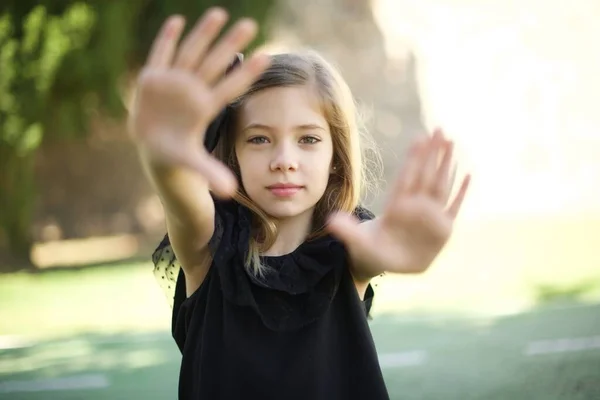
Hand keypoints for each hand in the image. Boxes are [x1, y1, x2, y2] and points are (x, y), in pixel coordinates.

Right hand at [127, 8, 269, 196]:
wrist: (154, 147)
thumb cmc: (177, 154)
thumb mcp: (193, 164)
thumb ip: (211, 172)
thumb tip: (230, 191)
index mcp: (205, 107)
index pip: (230, 87)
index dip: (246, 73)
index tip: (267, 57)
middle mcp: (192, 90)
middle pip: (214, 63)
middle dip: (230, 44)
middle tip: (251, 25)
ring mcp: (173, 83)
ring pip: (190, 53)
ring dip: (203, 34)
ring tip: (220, 12)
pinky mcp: (152, 79)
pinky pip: (159, 55)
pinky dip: (166, 39)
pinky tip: (177, 20)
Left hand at [328, 129, 470, 274]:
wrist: (384, 259)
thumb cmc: (370, 249)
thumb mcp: (357, 242)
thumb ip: (347, 231)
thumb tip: (331, 221)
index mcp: (396, 208)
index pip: (406, 179)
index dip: (414, 159)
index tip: (419, 139)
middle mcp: (414, 207)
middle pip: (426, 175)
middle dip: (433, 153)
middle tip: (440, 129)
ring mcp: (429, 216)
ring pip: (441, 185)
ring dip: (447, 165)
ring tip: (451, 142)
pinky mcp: (442, 229)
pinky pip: (453, 207)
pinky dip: (461, 192)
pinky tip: (468, 174)